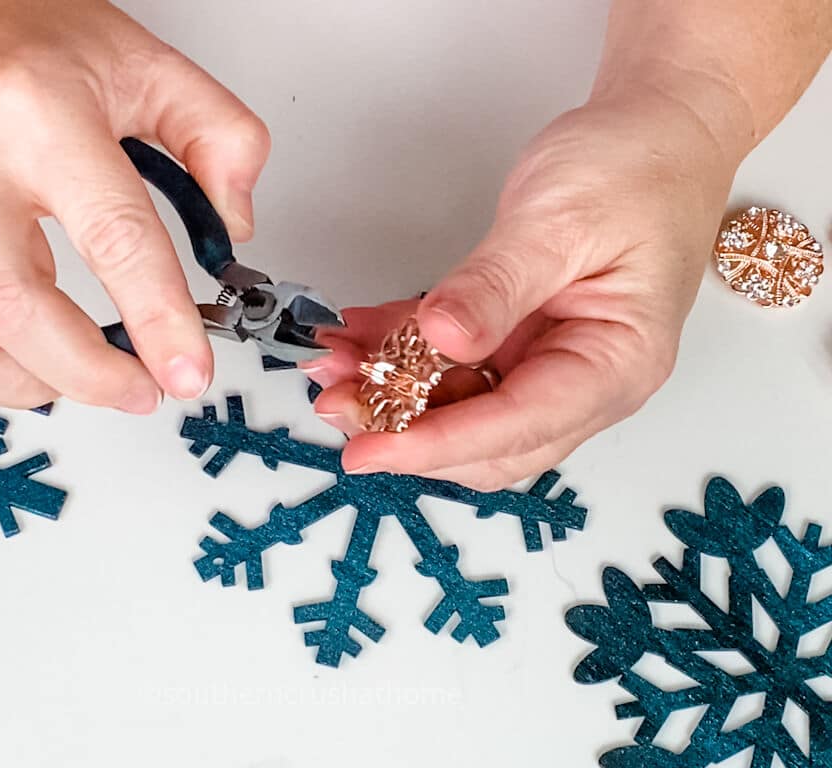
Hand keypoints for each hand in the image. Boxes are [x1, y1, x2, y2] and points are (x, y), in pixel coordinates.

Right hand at [0, 0, 268, 408]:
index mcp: (41, 115)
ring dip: (22, 383)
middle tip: (138, 391)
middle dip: (89, 375)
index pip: (114, 238)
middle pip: (16, 308)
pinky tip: (8, 357)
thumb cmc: (32, 36)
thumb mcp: (153, 65)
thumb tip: (235, 230)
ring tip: (73, 377)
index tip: (188, 372)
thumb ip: (221, 141)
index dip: (159, 320)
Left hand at [304, 95, 736, 489]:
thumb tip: (442, 340)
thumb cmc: (634, 169)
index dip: (437, 444)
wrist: (659, 131)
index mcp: (615, 366)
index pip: (517, 427)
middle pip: (487, 440)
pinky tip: (360, 335)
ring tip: (331, 367)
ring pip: (462, 407)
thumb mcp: (561, 221)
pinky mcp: (519, 341)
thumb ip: (498, 285)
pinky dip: (405, 356)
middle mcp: (585, 381)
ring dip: (395, 395)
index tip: (369, 449)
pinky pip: (454, 366)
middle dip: (406, 431)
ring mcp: (550, 363)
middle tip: (333, 404)